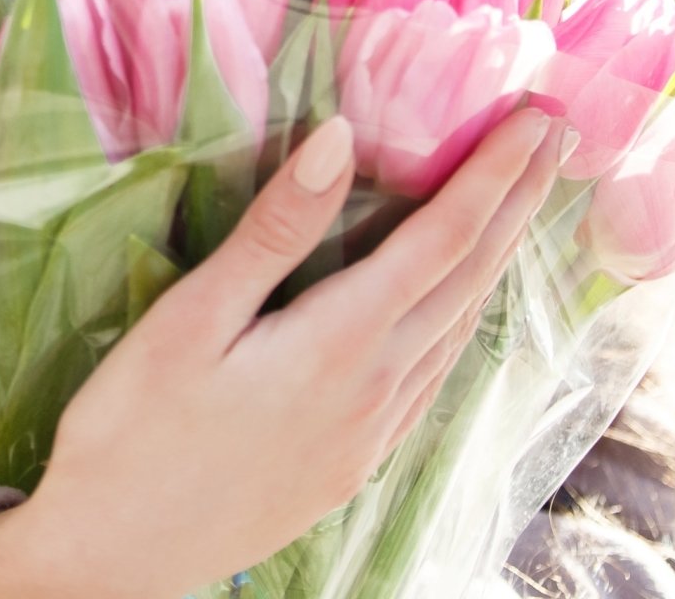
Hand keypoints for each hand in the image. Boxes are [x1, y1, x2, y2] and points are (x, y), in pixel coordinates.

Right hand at [0, 105, 565, 598]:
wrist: (114, 556)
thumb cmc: (134, 426)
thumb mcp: (192, 316)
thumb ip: (276, 228)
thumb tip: (341, 136)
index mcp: (339, 342)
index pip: (442, 238)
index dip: (495, 173)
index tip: (538, 118)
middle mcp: (375, 389)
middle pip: (468, 278)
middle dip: (517, 202)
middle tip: (560, 136)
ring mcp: (369, 432)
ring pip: (458, 327)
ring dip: (496, 256)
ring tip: (521, 201)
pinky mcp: (350, 461)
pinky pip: (431, 373)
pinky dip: (460, 316)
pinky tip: (454, 305)